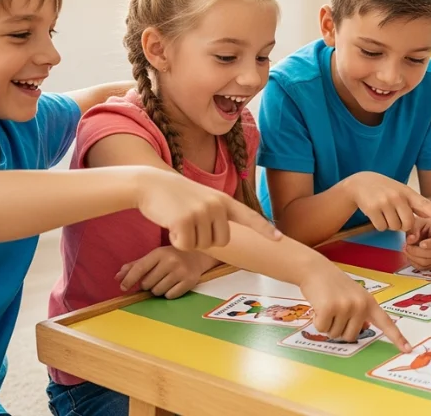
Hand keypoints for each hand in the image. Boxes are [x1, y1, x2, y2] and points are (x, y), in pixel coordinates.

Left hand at [115, 246, 214, 298]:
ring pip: (158, 291)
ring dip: (158, 290)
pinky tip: (173, 285)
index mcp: (160, 253)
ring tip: (165, 281)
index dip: (129, 279)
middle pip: (148, 283)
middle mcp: (171, 261)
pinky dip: (169, 294)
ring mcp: (181, 271)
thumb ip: (135, 265)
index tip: (123, 287)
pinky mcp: (189, 281)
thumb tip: (117, 277)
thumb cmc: (172, 256)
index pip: (140, 268)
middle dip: (148, 285)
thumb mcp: (154, 256)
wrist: (199, 255)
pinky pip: (170, 296)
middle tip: (156, 279)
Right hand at [135, 168, 281, 250]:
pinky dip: (177, 241)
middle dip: (205, 239)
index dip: (264, 229)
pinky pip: (186, 246)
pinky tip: (170, 224)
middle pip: (222, 241)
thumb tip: (224, 238)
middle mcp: (217, 205)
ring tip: (179, 218)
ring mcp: (202, 212)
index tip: (280, 239)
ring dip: (188, 239)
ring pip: (203, 245)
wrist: (151, 184)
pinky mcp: (185, 221)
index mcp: (224, 200)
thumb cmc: (176, 196)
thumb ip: (216, 214)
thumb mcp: (202, 200)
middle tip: (190, 222)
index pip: (249, 216)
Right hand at [299, 265, 411, 352]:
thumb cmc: (333, 285)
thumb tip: (364, 328)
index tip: (408, 349)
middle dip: (339, 329)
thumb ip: (361, 311)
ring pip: (335, 334)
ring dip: (327, 324)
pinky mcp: (329, 308)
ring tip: (327, 305)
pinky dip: (317, 321)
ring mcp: (345, 306)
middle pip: (351, 337)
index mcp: (369, 303)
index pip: (386, 323)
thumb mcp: (354, 295)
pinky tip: (318, 306)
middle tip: (334, 310)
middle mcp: (360, 305)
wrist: (316, 269)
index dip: (397, 338)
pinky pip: (322, 329)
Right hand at [345, 172, 430, 232]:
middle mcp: (397, 196)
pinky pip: (382, 227)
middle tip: (396, 216)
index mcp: (407, 192)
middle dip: (403, 225)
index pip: (423, 203)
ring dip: (390, 225)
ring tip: (384, 212)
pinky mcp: (372, 209)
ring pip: (394, 227)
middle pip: (408, 224)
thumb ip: (416, 205)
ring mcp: (384, 202)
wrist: (360, 183)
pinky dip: (380, 225)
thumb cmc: (386, 190)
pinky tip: (376, 214)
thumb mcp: (402, 192)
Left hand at [404, 217, 430, 269]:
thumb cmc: (422, 226)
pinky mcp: (430, 264)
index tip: (421, 244)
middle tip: (406, 245)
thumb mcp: (418, 222)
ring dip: (412, 257)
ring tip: (405, 248)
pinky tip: (409, 254)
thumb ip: (413, 229)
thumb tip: (410, 240)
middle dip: (416, 251)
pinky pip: (422, 267)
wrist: (424, 232)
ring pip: (426, 262)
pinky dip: (413, 262)